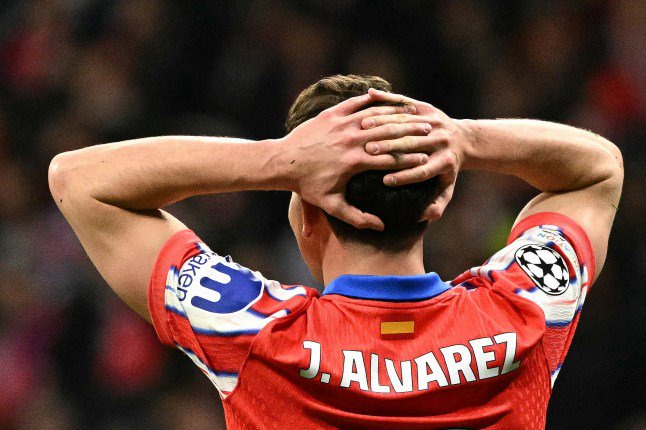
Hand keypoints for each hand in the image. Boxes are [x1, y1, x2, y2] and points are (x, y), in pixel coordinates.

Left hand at [282, 93, 432, 229]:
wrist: (282, 162)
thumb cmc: (307, 186)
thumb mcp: (331, 205)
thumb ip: (357, 217)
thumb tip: (381, 226)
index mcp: (354, 162)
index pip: (390, 158)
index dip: (410, 158)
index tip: (426, 159)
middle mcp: (350, 140)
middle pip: (388, 134)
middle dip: (410, 133)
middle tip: (430, 131)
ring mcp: (341, 124)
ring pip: (375, 116)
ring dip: (397, 115)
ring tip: (414, 115)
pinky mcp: (331, 114)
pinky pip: (357, 103)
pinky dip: (373, 101)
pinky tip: (387, 100)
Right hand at [360, 88, 469, 221]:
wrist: (463, 140)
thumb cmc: (447, 169)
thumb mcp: (447, 188)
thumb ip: (438, 205)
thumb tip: (427, 216)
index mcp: (445, 162)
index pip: (423, 171)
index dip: (405, 176)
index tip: (385, 181)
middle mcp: (441, 141)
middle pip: (413, 144)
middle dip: (391, 148)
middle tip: (369, 152)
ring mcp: (435, 122)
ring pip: (407, 123)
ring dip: (385, 125)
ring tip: (364, 129)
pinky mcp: (428, 109)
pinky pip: (405, 105)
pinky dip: (387, 104)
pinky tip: (370, 104)